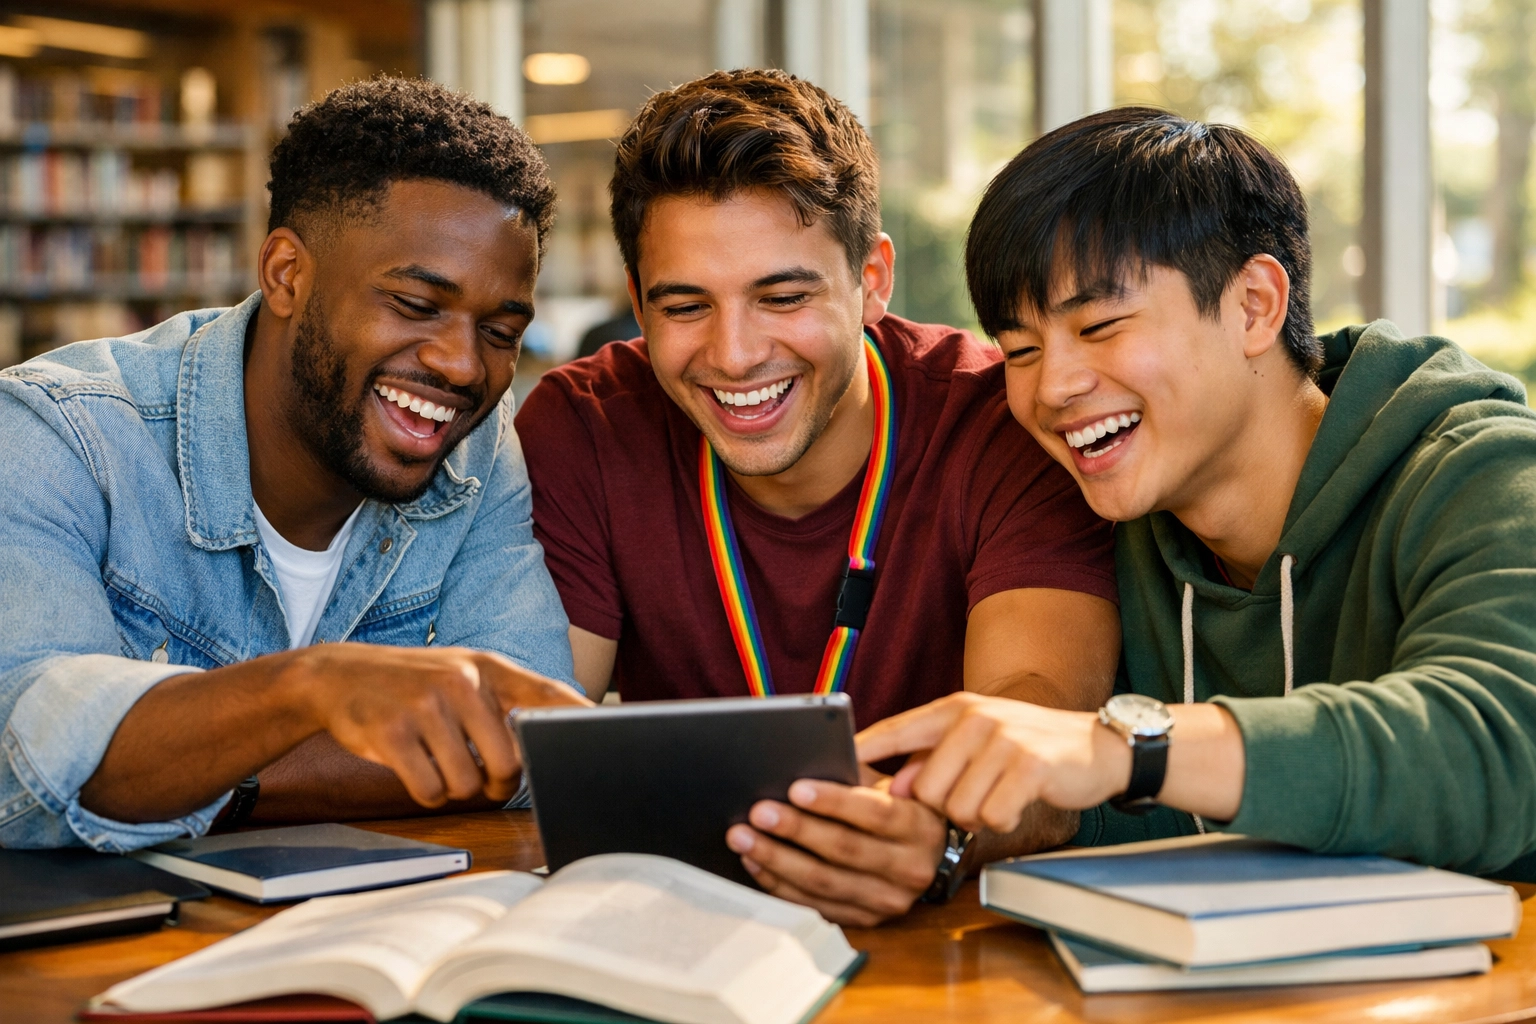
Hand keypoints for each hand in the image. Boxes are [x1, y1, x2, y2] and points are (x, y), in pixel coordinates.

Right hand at [287, 643, 590, 808]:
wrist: (336, 675)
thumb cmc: (414, 684)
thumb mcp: (463, 674)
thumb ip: (509, 700)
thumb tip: (564, 733)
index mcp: (489, 667)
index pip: (548, 696)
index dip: (581, 721)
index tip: (609, 739)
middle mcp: (462, 682)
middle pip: (510, 763)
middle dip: (499, 783)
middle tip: (484, 778)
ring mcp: (426, 707)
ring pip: (469, 784)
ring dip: (456, 788)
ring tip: (438, 761)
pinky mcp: (392, 735)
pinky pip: (431, 791)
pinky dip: (427, 793)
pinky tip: (414, 768)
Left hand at [724, 777, 945, 926]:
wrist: (929, 857)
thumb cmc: (900, 809)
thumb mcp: (892, 787)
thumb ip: (857, 778)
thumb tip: (801, 764)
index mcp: (920, 828)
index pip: (874, 813)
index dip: (832, 801)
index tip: (794, 788)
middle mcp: (909, 870)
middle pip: (844, 850)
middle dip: (795, 830)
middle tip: (757, 812)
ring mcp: (887, 902)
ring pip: (824, 883)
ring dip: (777, 860)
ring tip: (742, 837)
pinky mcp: (864, 922)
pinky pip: (815, 905)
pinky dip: (780, 884)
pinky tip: (754, 863)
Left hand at [856, 692, 1130, 833]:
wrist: (1096, 747)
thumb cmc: (1025, 749)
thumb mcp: (974, 741)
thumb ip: (929, 758)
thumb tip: (888, 788)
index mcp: (952, 710)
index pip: (894, 730)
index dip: (860, 752)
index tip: (823, 767)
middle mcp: (973, 718)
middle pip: (923, 789)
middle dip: (943, 806)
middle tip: (973, 794)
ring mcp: (1002, 739)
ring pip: (956, 807)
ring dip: (976, 815)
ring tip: (998, 794)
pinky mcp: (1029, 766)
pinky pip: (992, 816)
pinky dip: (1002, 821)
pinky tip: (1017, 802)